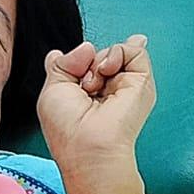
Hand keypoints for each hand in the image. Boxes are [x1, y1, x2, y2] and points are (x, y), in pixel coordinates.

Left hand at [37, 35, 155, 186]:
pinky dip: (118, 53)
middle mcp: (104, 90)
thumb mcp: (52, 88)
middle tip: (83, 86)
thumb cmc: (68, 128)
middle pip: (96, 55)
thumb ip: (63, 63)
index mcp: (82, 94)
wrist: (90, 146)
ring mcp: (123, 85)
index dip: (75, 60)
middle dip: (85, 63)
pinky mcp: (141, 82)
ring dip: (99, 61)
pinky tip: (108, 72)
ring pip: (113, 51)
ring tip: (94, 84)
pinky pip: (134, 50)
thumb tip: (86, 47)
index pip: (81, 63)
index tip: (71, 70)